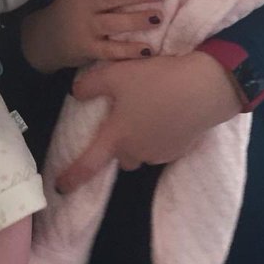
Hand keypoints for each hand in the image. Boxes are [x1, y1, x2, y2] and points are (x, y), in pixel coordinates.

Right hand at [21, 0, 165, 72]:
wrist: (47, 37)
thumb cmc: (74, 7)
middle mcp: (84, 4)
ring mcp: (85, 27)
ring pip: (114, 23)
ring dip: (137, 20)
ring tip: (158, 17)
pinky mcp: (88, 48)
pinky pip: (111, 50)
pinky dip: (129, 51)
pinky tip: (148, 49)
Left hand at [56, 51, 241, 192]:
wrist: (204, 88)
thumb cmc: (156, 82)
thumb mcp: (116, 75)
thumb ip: (90, 85)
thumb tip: (76, 93)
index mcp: (117, 138)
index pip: (88, 165)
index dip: (72, 177)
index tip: (59, 188)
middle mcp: (137, 152)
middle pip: (120, 156)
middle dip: (118, 144)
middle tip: (123, 118)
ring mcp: (161, 154)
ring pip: (142, 152)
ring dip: (139, 139)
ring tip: (147, 112)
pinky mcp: (181, 149)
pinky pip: (162, 146)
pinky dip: (159, 134)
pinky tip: (166, 114)